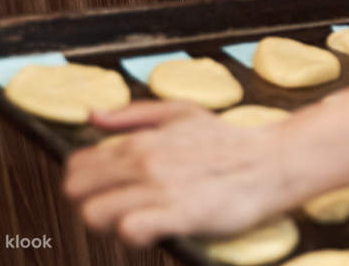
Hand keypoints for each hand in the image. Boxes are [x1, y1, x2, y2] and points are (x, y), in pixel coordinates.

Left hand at [63, 101, 301, 246]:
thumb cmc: (229, 140)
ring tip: (137, 221)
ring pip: (95, 214)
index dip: (87, 183)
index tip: (108, 190)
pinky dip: (134, 235)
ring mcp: (160, 189)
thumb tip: (93, 116)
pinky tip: (153, 231)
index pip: (76, 166)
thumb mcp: (182, 113)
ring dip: (111, 224)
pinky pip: (130, 230)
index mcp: (141, 141)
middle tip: (120, 209)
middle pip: (77, 192)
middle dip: (93, 203)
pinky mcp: (180, 214)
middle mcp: (145, 163)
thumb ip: (134, 113)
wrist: (272, 163)